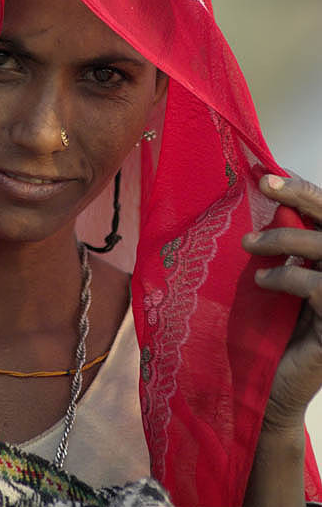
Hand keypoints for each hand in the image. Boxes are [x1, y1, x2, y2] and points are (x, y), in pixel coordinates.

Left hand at [242, 174, 321, 428]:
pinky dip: (287, 276)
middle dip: (302, 195)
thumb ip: (281, 250)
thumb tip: (259, 203)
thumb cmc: (270, 332)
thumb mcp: (276, 283)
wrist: (270, 389)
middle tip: (266, 184)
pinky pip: (317, 287)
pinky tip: (263, 282)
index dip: (304, 191)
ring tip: (249, 244)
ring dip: (285, 237)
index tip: (269, 174)